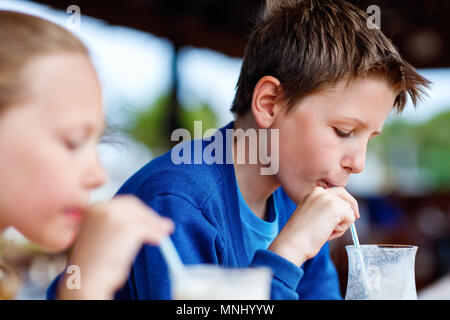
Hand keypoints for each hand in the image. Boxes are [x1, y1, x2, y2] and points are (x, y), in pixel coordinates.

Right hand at [58, 195, 173, 298]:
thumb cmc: (94, 265)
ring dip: (155, 226)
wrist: (86, 281)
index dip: (139, 211)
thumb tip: (148, 220)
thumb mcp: (103, 237)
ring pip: (141, 217)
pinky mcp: (125, 227)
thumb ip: (119, 225)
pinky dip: (156, 235)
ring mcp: (112, 216)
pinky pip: (147, 229)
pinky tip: (159, 241)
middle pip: (134, 206)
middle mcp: (101, 208)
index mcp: (93, 209)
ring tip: (164, 234)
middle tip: (164, 226)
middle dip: (150, 216)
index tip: (149, 219)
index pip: (122, 203)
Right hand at [269, 186, 358, 265]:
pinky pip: (350, 219)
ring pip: (348, 210)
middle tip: (353, 219)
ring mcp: (329, 198)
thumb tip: (344, 211)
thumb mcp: (311, 215)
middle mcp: (321, 192)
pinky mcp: (336, 208)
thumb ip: (323, 209)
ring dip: (341, 225)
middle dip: (350, 210)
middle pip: (346, 198)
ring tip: (324, 232)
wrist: (292, 242)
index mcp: (312, 192)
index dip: (344, 203)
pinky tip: (327, 233)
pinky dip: (341, 230)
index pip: (336, 192)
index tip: (350, 213)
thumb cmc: (299, 235)